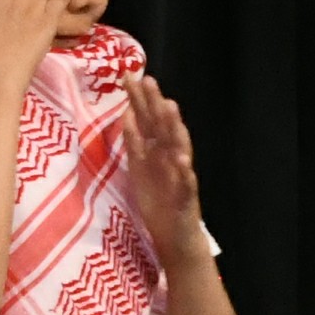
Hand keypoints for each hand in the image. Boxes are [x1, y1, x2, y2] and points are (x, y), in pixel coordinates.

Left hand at [121, 69, 207, 251]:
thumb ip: (136, 141)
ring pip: (179, 148)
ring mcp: (180, 176)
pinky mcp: (186, 198)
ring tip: (170, 108)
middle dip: (156, 104)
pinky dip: (185, 173)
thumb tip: (127, 112)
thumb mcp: (141, 168)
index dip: (139, 99)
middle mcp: (171, 158)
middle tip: (148, 80)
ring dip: (175, 129)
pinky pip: (186, 184)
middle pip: (163, 127)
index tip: (128, 76)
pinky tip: (182, 161)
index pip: (148, 120)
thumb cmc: (158, 202)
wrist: (174, 238)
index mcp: (157, 151)